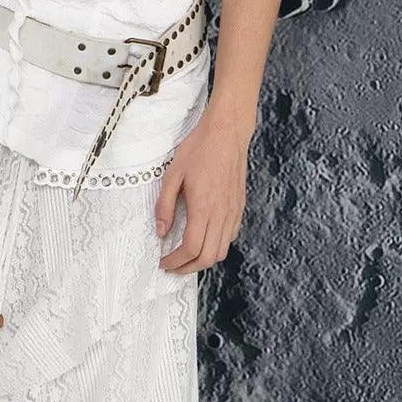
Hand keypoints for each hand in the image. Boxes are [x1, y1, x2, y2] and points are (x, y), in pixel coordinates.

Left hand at [154, 111, 248, 273]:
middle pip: (208, 257)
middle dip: (188, 268)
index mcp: (203, 208)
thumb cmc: (199, 149)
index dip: (176, 261)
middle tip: (173, 267)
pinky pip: (230, 236)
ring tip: (186, 258)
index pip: (191, 248)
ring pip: (222, 250)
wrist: (227, 133)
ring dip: (203, 260)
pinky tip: (204, 239)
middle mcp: (221, 214)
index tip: (164, 262)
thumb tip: (162, 231)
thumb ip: (165, 206)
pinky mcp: (239, 207)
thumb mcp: (172, 174)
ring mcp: (233, 212)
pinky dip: (217, 246)